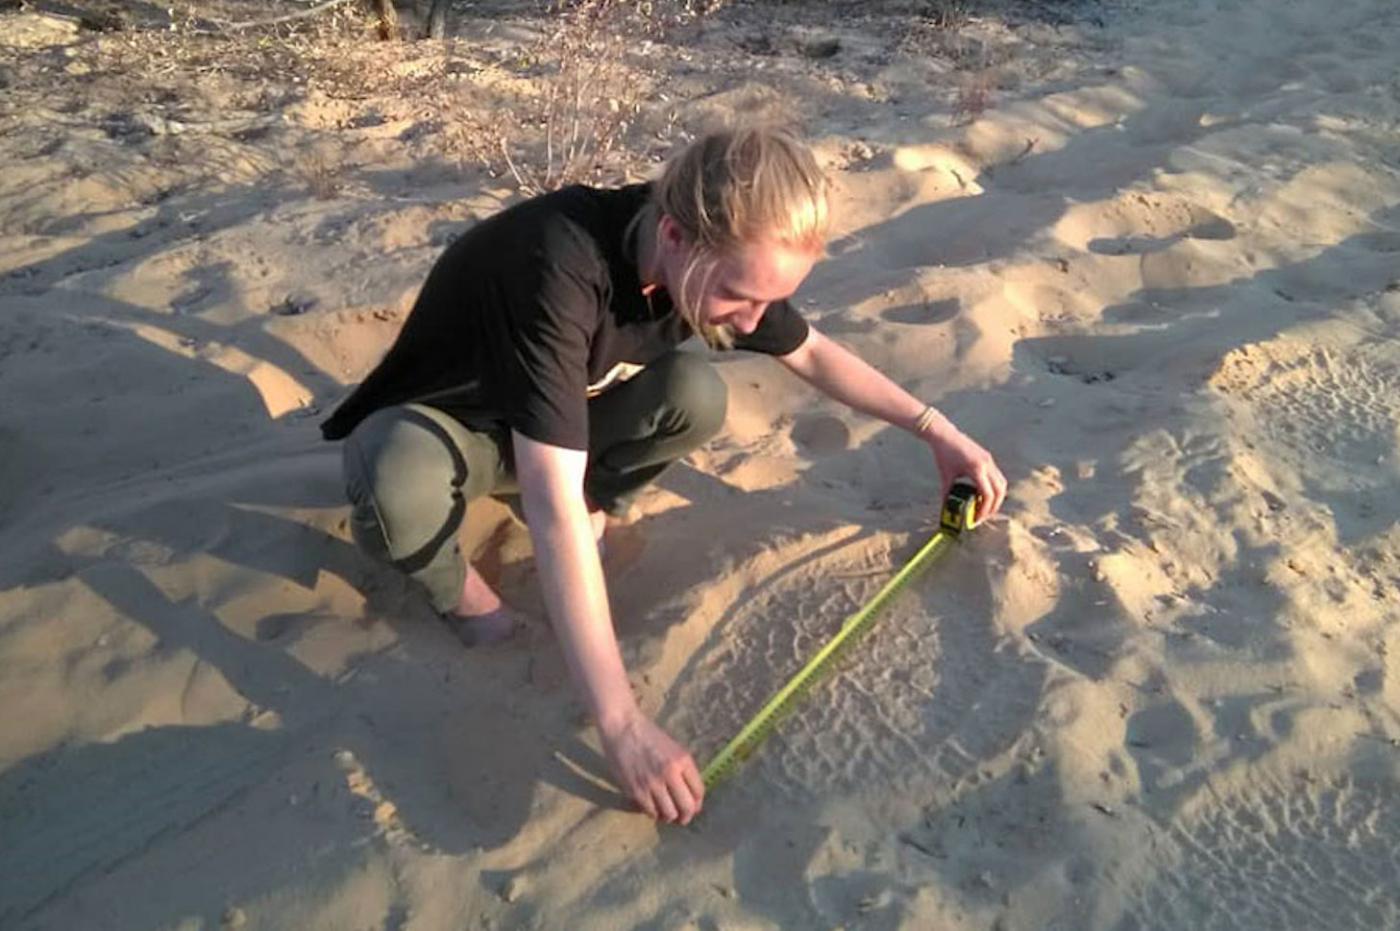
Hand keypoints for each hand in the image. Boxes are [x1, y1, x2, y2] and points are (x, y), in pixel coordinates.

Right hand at [598, 707, 704, 824]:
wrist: (622, 727)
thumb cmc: (648, 735)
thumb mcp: (674, 747)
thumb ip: (683, 769)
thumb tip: (690, 794)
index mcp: (683, 760)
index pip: (699, 791)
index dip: (698, 803)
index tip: (694, 807)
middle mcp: (670, 773)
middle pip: (687, 807)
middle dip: (687, 816)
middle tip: (683, 818)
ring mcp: (652, 783)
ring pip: (669, 813)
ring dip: (670, 816)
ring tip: (667, 814)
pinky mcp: (636, 790)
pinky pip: (651, 811)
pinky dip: (654, 813)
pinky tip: (653, 808)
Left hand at [927, 427, 1006, 523]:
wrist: (945, 435)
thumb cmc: (943, 455)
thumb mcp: (945, 476)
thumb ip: (947, 494)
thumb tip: (946, 510)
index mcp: (976, 469)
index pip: (987, 495)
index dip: (984, 510)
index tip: (976, 520)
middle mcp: (987, 464)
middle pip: (1000, 491)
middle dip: (993, 507)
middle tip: (983, 517)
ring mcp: (989, 460)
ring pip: (1002, 484)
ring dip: (997, 498)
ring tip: (985, 507)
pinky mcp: (988, 458)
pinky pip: (997, 476)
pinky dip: (994, 488)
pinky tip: (982, 494)